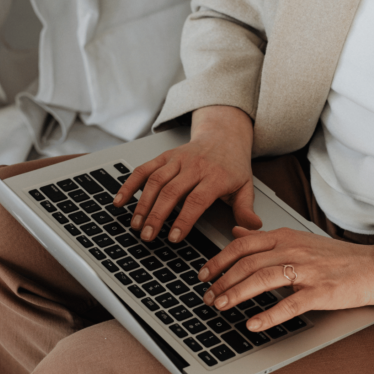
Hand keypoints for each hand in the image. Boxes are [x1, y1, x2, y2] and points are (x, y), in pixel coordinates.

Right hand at [114, 106, 262, 241]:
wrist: (223, 135)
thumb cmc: (232, 165)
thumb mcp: (245, 186)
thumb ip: (246, 209)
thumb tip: (253, 229)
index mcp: (215, 176)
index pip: (197, 199)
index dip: (184, 219)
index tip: (174, 237)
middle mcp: (194, 166)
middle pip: (171, 192)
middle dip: (157, 216)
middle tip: (148, 236)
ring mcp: (177, 159)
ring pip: (155, 181)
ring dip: (142, 204)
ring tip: (136, 225)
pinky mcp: (164, 156)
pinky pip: (144, 170)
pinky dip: (129, 184)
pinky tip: (120, 200)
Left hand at [199, 226, 373, 331]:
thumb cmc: (337, 258)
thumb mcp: (297, 239)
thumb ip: (264, 237)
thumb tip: (235, 232)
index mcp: (285, 236)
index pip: (243, 245)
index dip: (218, 260)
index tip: (203, 274)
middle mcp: (293, 250)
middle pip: (248, 263)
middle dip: (222, 280)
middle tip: (207, 296)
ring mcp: (308, 270)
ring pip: (263, 279)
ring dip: (237, 294)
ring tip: (220, 306)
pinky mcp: (322, 291)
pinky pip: (290, 304)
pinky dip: (269, 315)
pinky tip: (253, 324)